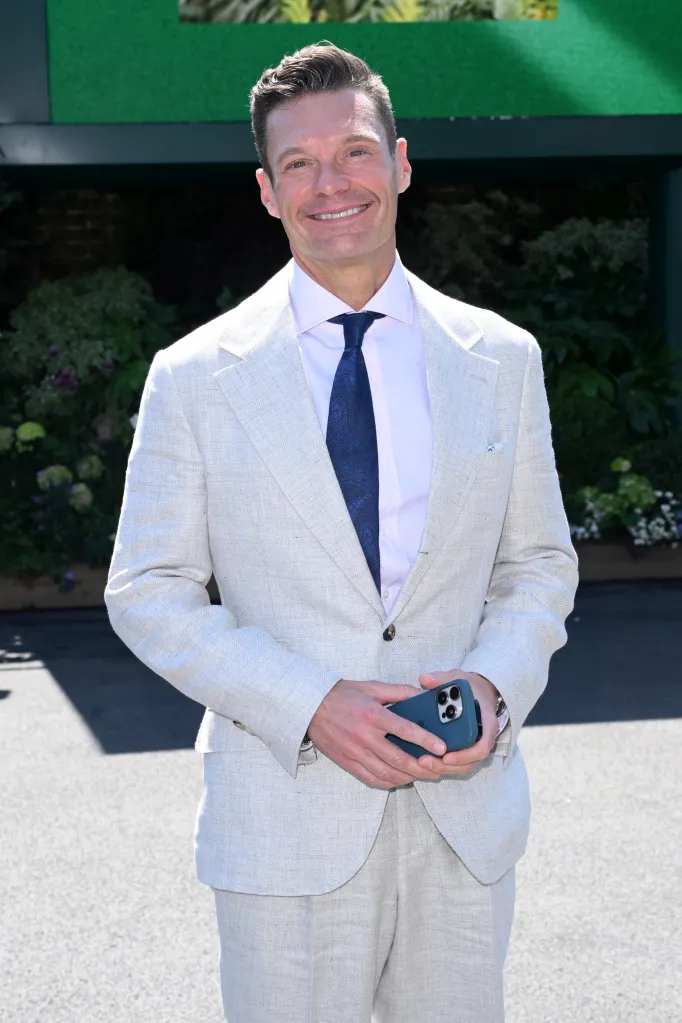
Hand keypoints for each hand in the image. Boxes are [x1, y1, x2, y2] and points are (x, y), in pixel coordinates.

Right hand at [306, 679, 450, 789]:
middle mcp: (364, 736)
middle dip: (421, 766)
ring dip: (407, 776)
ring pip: (386, 772)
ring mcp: (355, 752)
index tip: (441, 747)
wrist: (310, 707)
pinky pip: (371, 778)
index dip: (425, 740)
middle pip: (398, 757)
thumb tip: (422, 695)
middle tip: (438, 767)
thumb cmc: (342, 695)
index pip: (404, 730)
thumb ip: (398, 692)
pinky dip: (389, 782)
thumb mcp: (371, 687)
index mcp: (372, 715)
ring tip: (422, 774)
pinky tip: (399, 779)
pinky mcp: (347, 763)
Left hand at [416, 670, 498, 776]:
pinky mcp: (466, 748)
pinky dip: (443, 765)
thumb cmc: (471, 687)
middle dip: (448, 766)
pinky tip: (425, 761)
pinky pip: (458, 763)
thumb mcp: (458, 678)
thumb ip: (441, 678)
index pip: (484, 745)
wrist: (480, 691)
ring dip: (443, 768)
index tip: (446, 756)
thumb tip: (423, 679)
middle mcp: (484, 737)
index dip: (466, 754)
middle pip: (471, 761)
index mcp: (487, 721)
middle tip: (424, 762)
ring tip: (421, 764)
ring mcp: (475, 744)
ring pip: (464, 766)